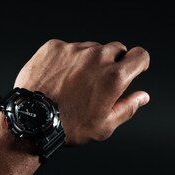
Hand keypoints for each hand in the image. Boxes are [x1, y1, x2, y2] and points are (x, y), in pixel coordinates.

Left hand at [14, 39, 150, 144]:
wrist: (32, 120)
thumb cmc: (69, 127)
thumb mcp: (104, 126)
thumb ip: (128, 108)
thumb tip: (142, 96)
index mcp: (114, 77)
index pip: (140, 55)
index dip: (139, 62)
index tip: (133, 69)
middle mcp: (97, 57)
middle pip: (116, 49)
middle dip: (114, 62)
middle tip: (99, 82)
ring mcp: (75, 50)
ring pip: (91, 48)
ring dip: (90, 61)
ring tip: (75, 84)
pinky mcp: (55, 47)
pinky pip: (69, 48)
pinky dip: (68, 60)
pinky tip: (59, 78)